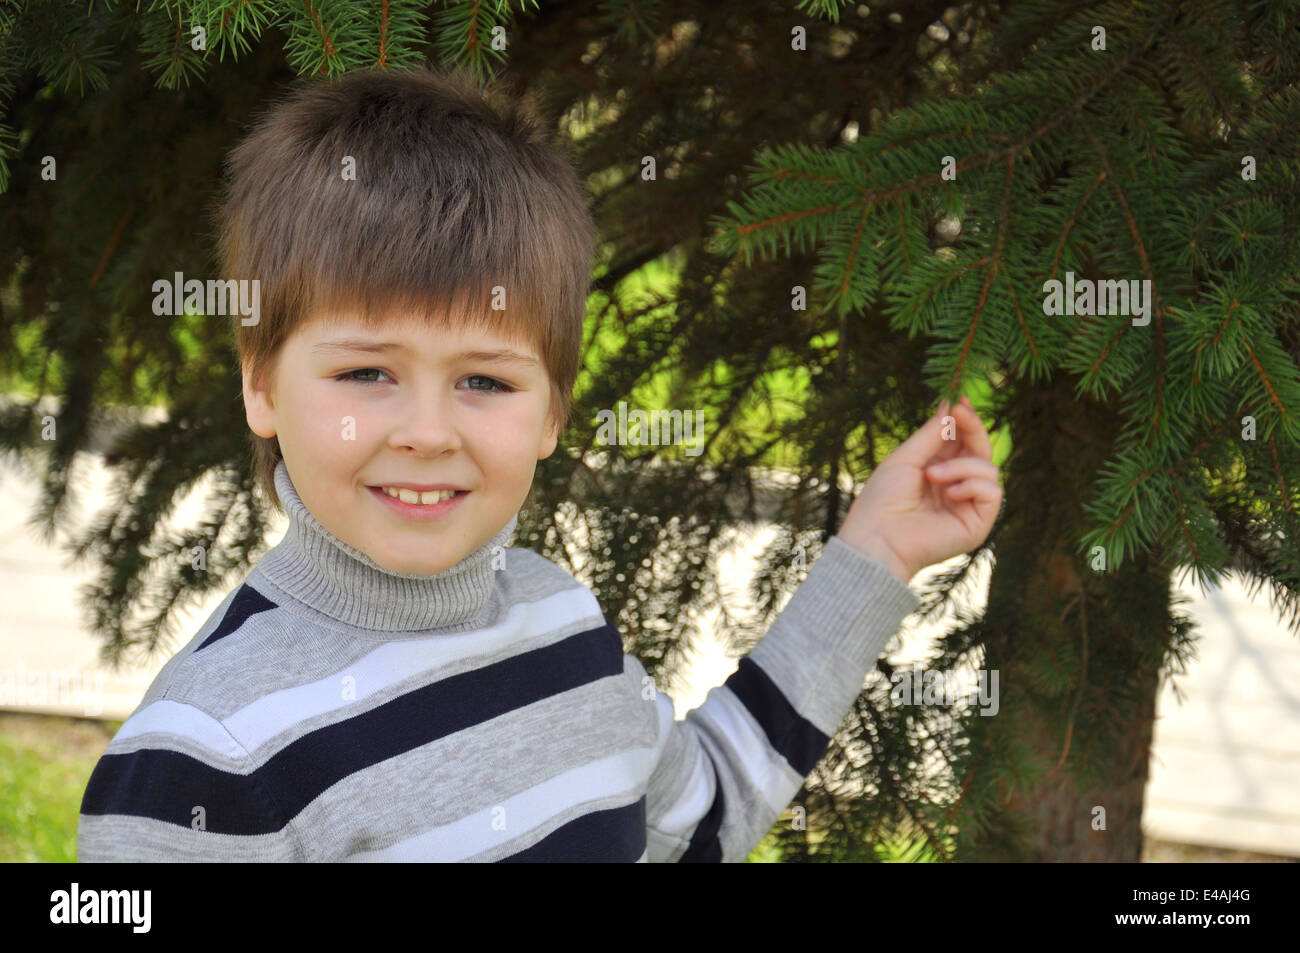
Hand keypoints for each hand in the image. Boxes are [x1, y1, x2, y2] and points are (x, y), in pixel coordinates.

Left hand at [835, 394, 1001, 581]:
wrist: (878, 537)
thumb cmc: (883, 499)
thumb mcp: (906, 457)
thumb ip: (932, 433)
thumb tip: (950, 404)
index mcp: (938, 470)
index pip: (962, 441)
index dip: (966, 420)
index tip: (961, 401)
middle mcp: (956, 486)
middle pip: (981, 451)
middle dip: (973, 428)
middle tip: (960, 413)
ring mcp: (968, 506)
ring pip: (989, 469)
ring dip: (960, 465)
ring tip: (932, 476)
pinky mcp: (978, 524)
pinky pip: (993, 492)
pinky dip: (971, 485)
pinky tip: (949, 493)